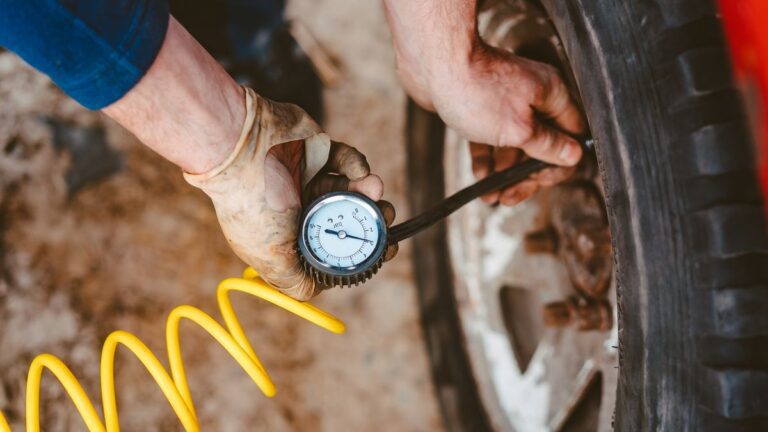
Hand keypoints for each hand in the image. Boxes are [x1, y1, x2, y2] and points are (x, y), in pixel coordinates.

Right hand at [185, 88, 396, 299]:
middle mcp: (297, 209)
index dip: (358, 252)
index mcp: (286, 236)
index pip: (329, 249)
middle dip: (370, 220)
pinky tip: (361, 173)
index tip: (383, 251)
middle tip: (386, 217)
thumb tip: (314, 292)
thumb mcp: (271, 258)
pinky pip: (345, 159)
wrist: (243, 146)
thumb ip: (294, 281)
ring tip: (378, 194)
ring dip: (369, 193)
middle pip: (345, 219)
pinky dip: (356, 165)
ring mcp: (307, 179)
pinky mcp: (316, 151)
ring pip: (350, 190)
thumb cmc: (253, 206)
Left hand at [383, 0, 584, 203]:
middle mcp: (534, 97)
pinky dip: (486, 158)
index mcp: (552, 96)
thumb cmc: (477, 91)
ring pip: (514, 145)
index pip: (571, 137)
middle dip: (526, 175)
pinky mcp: (481, 107)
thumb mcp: (518, 129)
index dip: (559, 164)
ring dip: (505, 173)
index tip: (539, 182)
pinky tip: (480, 179)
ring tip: (491, 197)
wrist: (432, 63)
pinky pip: (490, 139)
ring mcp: (506, 102)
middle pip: (541, 145)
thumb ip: (547, 145)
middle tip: (510, 197)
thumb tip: (574, 156)